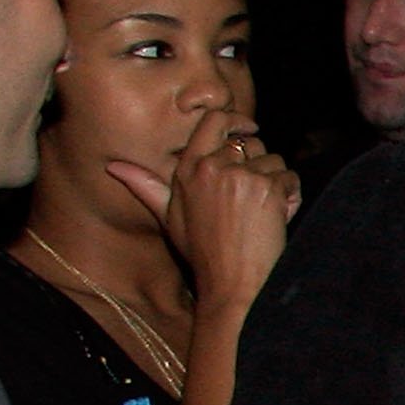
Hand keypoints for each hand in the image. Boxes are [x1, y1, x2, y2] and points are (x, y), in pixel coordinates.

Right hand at [113, 114, 298, 310]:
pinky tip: (277, 217)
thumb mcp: (168, 218)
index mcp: (189, 168)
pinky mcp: (267, 188)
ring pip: (273, 161)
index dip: (235, 121)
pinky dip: (290, 195)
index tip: (248, 128)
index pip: (214, 122)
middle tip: (254, 197)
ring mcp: (241, 176)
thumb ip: (147, 187)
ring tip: (263, 212)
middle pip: (249, 143)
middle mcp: (213, 167)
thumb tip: (113, 166)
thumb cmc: (202, 253)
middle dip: (258, 165)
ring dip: (275, 183)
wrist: (233, 283)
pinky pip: (290, 178)